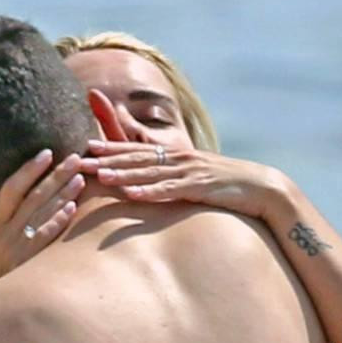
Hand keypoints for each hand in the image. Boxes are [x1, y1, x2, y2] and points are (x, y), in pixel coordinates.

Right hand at [0, 148, 86, 284]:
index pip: (10, 190)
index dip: (28, 170)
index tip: (46, 153)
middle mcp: (6, 234)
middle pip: (33, 197)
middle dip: (55, 175)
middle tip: (75, 158)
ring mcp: (20, 248)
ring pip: (43, 214)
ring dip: (63, 193)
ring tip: (79, 176)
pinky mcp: (33, 262)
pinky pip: (47, 237)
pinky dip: (59, 221)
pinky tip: (73, 207)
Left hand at [80, 141, 288, 221]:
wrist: (262, 188)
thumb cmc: (227, 188)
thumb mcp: (196, 181)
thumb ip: (174, 181)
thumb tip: (153, 188)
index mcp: (175, 156)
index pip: (137, 150)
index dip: (110, 147)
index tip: (85, 148)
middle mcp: (178, 159)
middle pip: (136, 157)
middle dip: (106, 158)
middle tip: (79, 159)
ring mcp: (189, 172)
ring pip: (150, 172)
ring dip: (123, 174)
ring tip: (99, 176)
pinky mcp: (200, 188)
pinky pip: (171, 191)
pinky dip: (151, 193)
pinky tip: (134, 195)